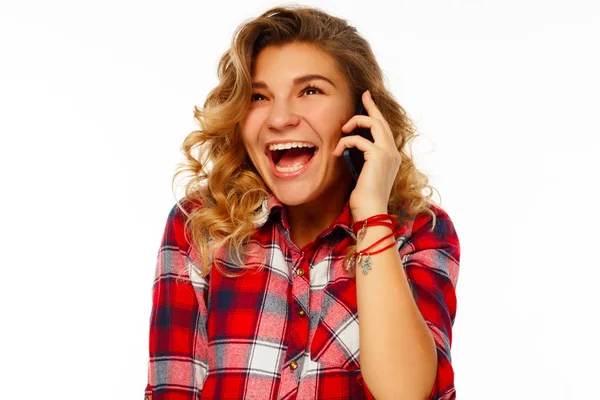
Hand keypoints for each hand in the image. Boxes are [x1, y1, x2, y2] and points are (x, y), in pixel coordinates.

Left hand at [332, 90, 401, 220]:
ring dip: (355, 122)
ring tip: (343, 131)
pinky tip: (337, 152)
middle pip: (382, 121)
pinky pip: (359, 139)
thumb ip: (363, 159)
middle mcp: (393, 152)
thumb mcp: (364, 174)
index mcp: (391, 156)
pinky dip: (345, 142)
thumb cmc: (365, 198)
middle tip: (362, 96)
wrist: (371, 211)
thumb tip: (350, 148)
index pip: (384, 130)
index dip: (376, 113)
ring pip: (373, 123)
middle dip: (370, 106)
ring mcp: (387, 153)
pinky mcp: (377, 156)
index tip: (368, 100)